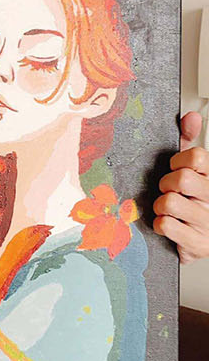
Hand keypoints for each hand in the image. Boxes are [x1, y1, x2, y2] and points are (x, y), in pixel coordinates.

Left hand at [156, 112, 208, 261]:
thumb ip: (188, 142)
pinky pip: (166, 225)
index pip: (196, 157)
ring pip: (169, 202)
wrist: (202, 242)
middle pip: (182, 179)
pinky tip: (168, 226)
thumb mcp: (192, 170)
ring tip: (166, 210)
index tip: (174, 169)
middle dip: (165, 184)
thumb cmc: (193, 202)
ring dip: (159, 206)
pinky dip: (160, 225)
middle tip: (167, 191)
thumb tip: (191, 116)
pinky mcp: (199, 244)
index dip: (177, 161)